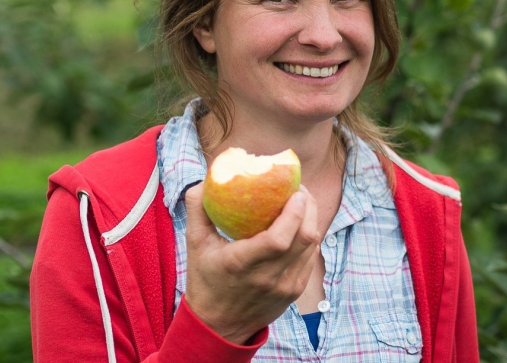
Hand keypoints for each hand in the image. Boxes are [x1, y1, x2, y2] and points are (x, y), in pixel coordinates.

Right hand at [183, 182, 319, 344]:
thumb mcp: (194, 244)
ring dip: (311, 220)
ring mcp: (286, 287)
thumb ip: (198, 209)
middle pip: (304, 237)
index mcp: (242, 263)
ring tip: (301, 202)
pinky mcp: (295, 291)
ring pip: (312, 246)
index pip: (279, 238)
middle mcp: (268, 277)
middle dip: (308, 207)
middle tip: (299, 189)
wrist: (219, 326)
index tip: (295, 191)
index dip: (294, 212)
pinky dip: (308, 237)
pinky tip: (299, 225)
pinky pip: (310, 257)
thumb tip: (205, 178)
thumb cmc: (205, 280)